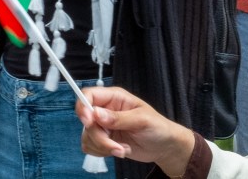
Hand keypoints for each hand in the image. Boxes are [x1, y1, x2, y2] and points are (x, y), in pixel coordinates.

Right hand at [76, 86, 195, 174]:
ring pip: (87, 136)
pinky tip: (119, 151)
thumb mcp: (141, 120)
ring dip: (103, 147)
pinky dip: (102, 152)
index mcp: (114, 97)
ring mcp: (102, 125)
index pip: (88, 94)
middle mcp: (105, 109)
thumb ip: (118, 117)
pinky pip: (90, 147)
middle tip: (116, 146)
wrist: (164, 147)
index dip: (83, 106)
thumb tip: (96, 114)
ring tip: (123, 149)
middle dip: (99, 137)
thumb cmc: (158, 127)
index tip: (88, 122)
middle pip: (86, 120)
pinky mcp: (103, 140)